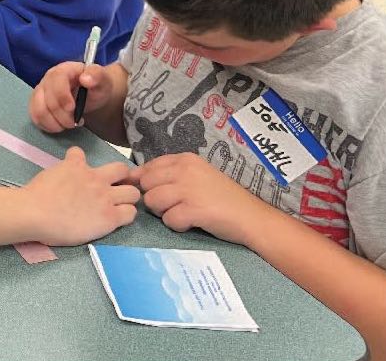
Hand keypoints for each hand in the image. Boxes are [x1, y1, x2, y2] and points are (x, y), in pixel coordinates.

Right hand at [20, 147, 138, 245]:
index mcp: (76, 165)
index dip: (83, 164)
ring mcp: (105, 197)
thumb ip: (62, 171)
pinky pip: (131, 213)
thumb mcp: (49, 173)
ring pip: (134, 193)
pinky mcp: (110, 217)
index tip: (82, 174)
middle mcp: (95, 177)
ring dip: (127, 198)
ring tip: (118, 206)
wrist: (36, 212)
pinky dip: (126, 215)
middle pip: (123, 169)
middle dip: (120, 178)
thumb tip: (64, 176)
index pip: (82, 154)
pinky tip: (115, 219)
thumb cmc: (36, 196)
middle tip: (113, 189)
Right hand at [30, 61, 116, 133]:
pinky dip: (48, 126)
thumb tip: (85, 79)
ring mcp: (40, 92)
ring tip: (69, 124)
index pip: (56, 80)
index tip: (73, 108)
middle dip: (63, 116)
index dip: (62, 96)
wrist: (91, 93)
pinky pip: (35, 118)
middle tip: (77, 122)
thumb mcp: (102, 80)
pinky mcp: (36, 104)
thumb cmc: (96, 86)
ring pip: (39, 111)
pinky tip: (60, 126)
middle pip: (48, 101)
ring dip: (55, 123)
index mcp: (63, 70)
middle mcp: (48, 79)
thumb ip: (97, 76)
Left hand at [128, 153, 271, 245]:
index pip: (148, 167)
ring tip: (183, 214)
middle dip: (154, 199)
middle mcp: (185, 169)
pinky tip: (191, 223)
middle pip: (146, 185)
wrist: (253, 218)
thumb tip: (133, 177)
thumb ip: (169, 174)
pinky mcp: (194, 209)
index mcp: (185, 159)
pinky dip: (177, 226)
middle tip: (174, 206)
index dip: (148, 184)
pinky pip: (168, 219)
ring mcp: (189, 189)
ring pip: (152, 201)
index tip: (161, 193)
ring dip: (164, 213)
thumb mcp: (196, 176)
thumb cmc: (223, 198)